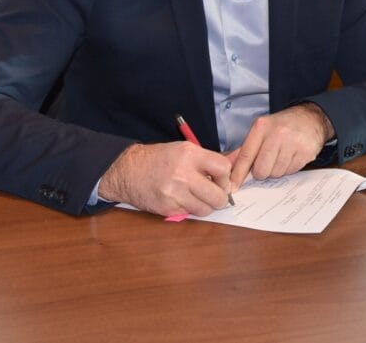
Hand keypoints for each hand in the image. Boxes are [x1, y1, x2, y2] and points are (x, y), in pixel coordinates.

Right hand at [97, 141, 233, 216]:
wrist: (128, 171)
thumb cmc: (160, 159)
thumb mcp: (184, 150)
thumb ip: (209, 159)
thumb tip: (237, 162)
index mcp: (190, 154)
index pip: (223, 168)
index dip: (226, 177)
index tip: (221, 179)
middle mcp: (183, 174)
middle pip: (218, 195)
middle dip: (220, 197)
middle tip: (215, 194)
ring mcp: (174, 193)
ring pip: (205, 209)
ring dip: (205, 206)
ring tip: (197, 197)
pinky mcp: (167, 208)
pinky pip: (190, 214)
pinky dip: (190, 209)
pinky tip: (182, 200)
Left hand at [227, 103, 333, 187]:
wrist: (310, 117)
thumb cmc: (282, 126)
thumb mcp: (262, 130)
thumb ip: (244, 149)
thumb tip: (227, 167)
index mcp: (261, 127)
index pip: (246, 156)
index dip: (238, 174)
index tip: (232, 187)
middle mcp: (277, 133)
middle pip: (261, 170)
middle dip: (262, 171)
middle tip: (268, 162)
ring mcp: (292, 143)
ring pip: (276, 173)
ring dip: (277, 169)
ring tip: (282, 155)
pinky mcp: (305, 152)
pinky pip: (291, 172)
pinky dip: (289, 168)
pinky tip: (292, 156)